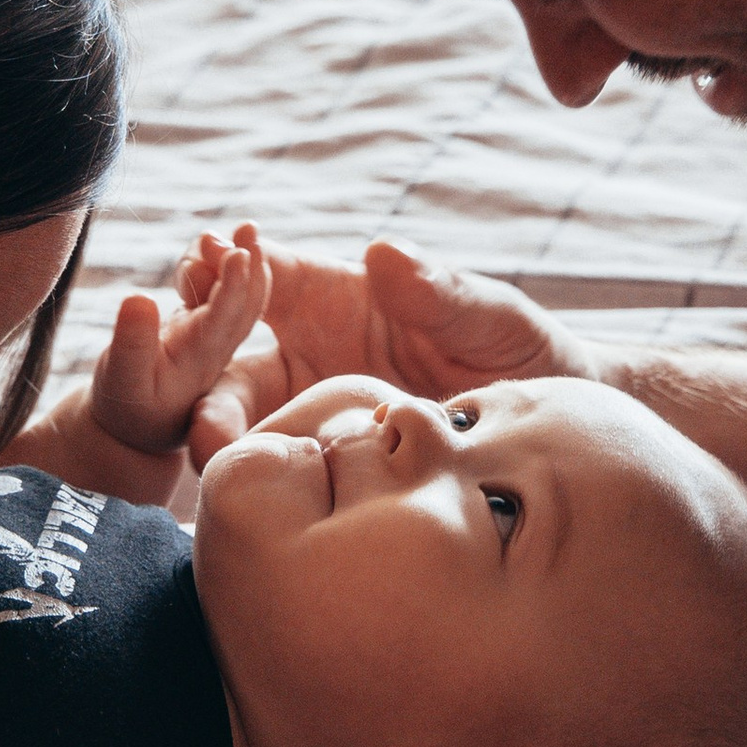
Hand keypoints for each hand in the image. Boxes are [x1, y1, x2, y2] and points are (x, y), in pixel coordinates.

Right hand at [90, 226, 272, 467]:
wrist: (134, 425)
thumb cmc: (124, 402)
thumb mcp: (120, 378)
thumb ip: (131, 342)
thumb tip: (139, 296)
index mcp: (200, 358)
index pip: (223, 319)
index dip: (233, 286)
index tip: (240, 254)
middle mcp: (214, 345)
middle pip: (243, 302)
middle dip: (250, 264)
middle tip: (250, 227)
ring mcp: (211, 334)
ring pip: (236, 294)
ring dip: (239, 260)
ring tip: (241, 227)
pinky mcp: (200, 324)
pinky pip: (220, 291)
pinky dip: (221, 265)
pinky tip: (218, 243)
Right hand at [178, 234, 590, 464]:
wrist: (550, 430)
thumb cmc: (521, 349)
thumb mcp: (490, 316)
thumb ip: (440, 292)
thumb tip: (385, 253)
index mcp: (336, 297)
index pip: (266, 274)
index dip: (226, 267)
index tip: (199, 264)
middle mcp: (307, 350)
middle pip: (231, 349)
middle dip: (200, 360)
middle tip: (196, 381)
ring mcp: (306, 408)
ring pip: (236, 413)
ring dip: (214, 426)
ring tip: (211, 451)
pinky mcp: (318, 462)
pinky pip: (273, 467)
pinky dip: (254, 475)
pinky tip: (245, 493)